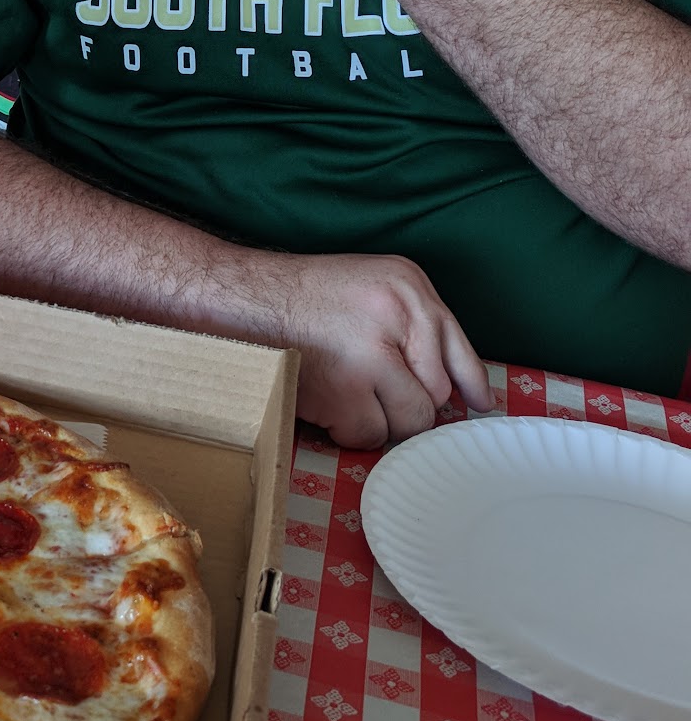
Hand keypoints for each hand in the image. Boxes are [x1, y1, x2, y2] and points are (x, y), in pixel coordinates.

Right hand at [242, 251, 493, 449]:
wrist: (241, 300)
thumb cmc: (302, 295)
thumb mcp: (371, 286)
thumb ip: (412, 323)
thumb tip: (457, 387)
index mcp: (408, 285)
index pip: (457, 347)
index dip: (470, 384)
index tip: (480, 405)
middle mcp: (400, 315)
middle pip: (437, 394)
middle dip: (410, 404)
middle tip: (373, 394)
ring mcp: (373, 356)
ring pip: (410, 421)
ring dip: (381, 420)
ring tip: (346, 394)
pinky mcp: (345, 392)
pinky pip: (370, 434)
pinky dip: (348, 430)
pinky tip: (327, 404)